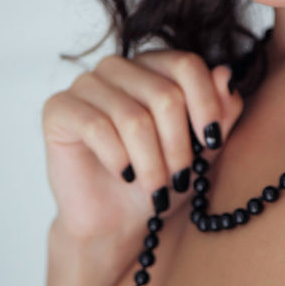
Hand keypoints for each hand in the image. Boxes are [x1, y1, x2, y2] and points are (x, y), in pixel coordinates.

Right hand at [41, 51, 242, 241]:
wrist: (117, 220)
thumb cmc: (161, 179)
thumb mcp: (203, 149)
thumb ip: (221, 111)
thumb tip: (225, 74)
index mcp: (155, 66)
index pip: (187, 65)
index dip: (206, 105)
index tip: (212, 142)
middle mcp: (119, 67)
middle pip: (164, 95)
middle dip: (179, 147)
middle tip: (181, 179)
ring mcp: (86, 84)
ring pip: (133, 118)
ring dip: (151, 163)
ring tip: (157, 188)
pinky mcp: (59, 109)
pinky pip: (96, 127)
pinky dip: (117, 159)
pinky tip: (123, 175)